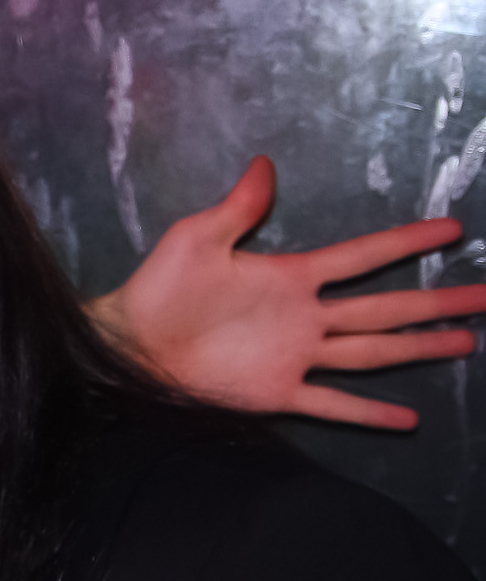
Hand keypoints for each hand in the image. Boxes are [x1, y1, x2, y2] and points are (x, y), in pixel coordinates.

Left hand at [91, 156, 485, 428]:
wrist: (128, 344)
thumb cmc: (158, 289)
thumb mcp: (197, 238)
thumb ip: (238, 207)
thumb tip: (263, 162)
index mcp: (290, 277)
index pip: (362, 257)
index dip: (405, 243)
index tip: (452, 229)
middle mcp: (305, 317)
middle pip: (386, 307)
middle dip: (437, 302)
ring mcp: (295, 357)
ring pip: (373, 352)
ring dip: (420, 348)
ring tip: (467, 342)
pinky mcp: (276, 393)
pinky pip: (331, 404)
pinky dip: (368, 412)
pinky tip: (408, 418)